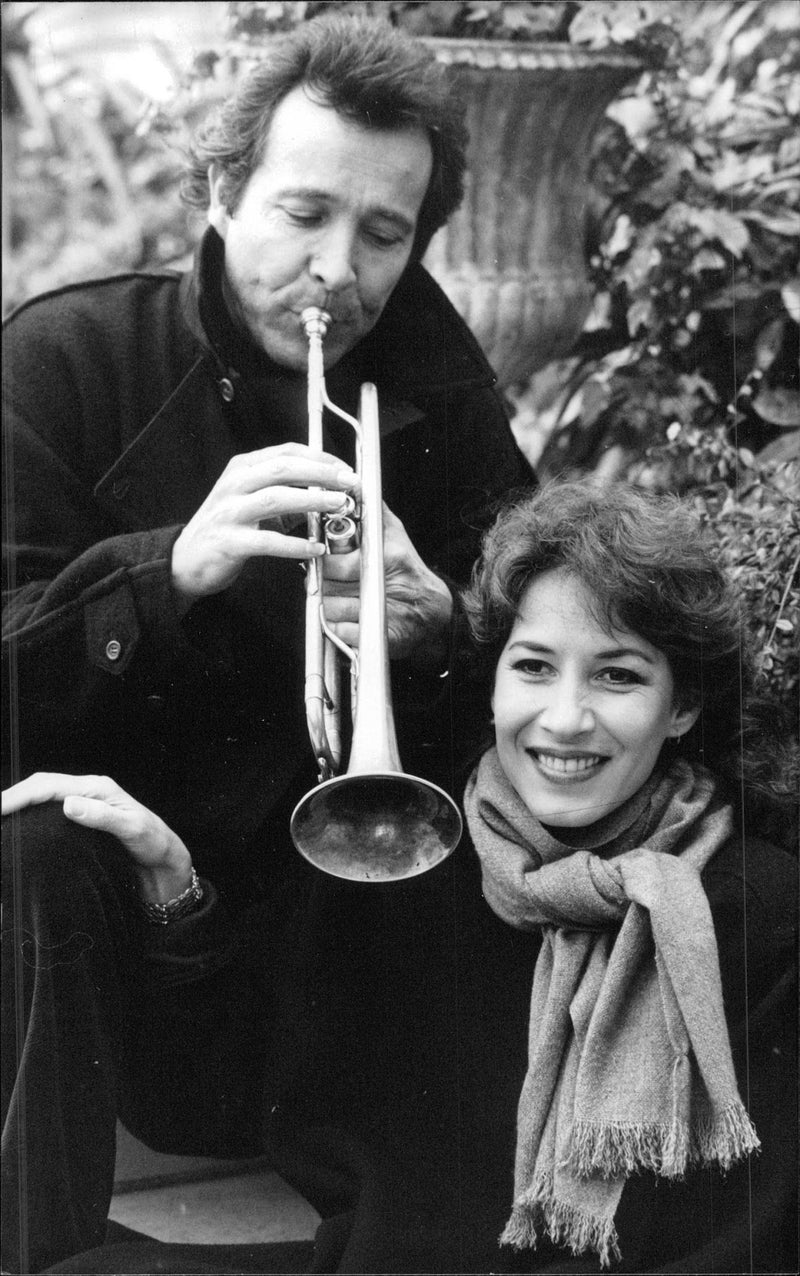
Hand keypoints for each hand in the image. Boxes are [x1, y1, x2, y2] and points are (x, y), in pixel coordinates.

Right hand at [2, 773, 192, 903]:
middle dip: (12, 797)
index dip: (19, 795)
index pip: (48, 786)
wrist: (163, 857)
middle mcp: (87, 792)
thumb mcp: (131, 829)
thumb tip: (68, 803)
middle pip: (40, 786)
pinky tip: (18, 827)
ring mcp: (84, 804)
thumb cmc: (152, 841)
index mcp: (96, 788)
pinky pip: (48, 811)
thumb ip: (101, 816)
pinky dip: (29, 814)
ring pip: (42, 797)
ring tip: (0, 817)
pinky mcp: (82, 819)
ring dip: (19, 803)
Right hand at [171, 443, 358, 603]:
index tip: (345, 468)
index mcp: (242, 469)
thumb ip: (284, 493)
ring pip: (276, 499)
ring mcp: (229, 513)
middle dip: (321, 473)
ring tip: (339, 506)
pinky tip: (315, 549)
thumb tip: (326, 490)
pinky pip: (267, 541)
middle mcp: (234, 485)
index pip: (285, 452)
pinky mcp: (229, 542)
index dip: (319, 457)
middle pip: (282, 468)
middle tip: (350, 483)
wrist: (185, 561)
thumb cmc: (224, 529)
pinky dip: (295, 545)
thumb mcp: (252, 501)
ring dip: (312, 500)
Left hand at [322, 503, 452, 662]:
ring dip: (330, 606)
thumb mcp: (393, 533)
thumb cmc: (409, 569)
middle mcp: (381, 583)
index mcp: (383, 557)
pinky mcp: (380, 636)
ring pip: (330, 609)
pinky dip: (339, 628)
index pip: (333, 563)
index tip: (329, 563)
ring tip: (344, 600)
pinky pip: (341, 631)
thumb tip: (355, 484)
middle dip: (325, 584)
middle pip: (327, 586)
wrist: (432, 609)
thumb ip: (373, 511)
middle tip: (335, 583)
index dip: (325, 564)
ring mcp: (380, 611)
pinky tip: (350, 620)